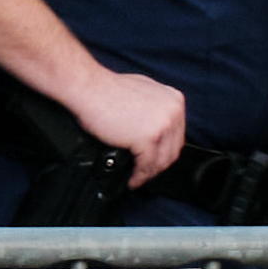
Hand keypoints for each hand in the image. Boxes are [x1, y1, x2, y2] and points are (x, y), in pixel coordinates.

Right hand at [56, 63, 190, 182]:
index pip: (176, 136)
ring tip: (137, 179)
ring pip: (161, 161)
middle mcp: (173, 112)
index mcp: (175, 100)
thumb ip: (155, 109)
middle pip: (172, 150)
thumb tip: (153, 127)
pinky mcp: (147, 138)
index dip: (164, 152)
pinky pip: (146, 165)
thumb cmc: (107, 90)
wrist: (90, 88)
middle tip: (145, 174)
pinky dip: (139, 177)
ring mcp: (162, 125)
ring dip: (149, 174)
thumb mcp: (143, 91)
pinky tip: (131, 180)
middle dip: (158, 166)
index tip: (154, 160)